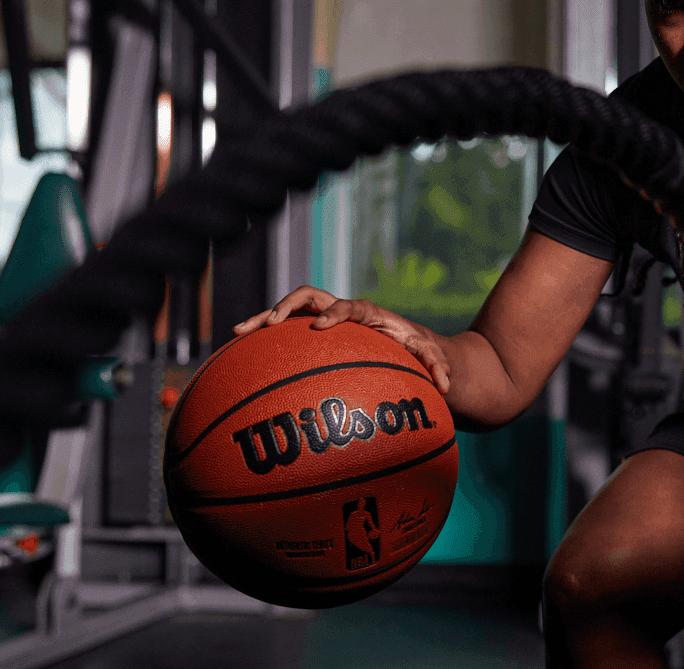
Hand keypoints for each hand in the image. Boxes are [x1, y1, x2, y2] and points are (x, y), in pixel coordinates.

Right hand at [233, 286, 452, 393]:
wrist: (410, 348)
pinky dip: (264, 343)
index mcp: (367, 313)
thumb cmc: (420, 352)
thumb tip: (446, 387)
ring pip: (290, 314)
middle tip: (268, 324)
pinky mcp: (313, 337)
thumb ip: (438, 367)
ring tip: (236, 335)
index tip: (319, 328)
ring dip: (264, 320)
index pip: (348, 306)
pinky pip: (286, 336)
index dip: (333, 313)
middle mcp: (342, 311)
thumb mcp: (433, 358)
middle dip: (287, 306)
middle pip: (309, 297)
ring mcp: (324, 321)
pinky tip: (239, 359)